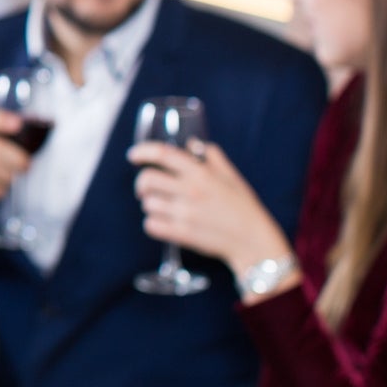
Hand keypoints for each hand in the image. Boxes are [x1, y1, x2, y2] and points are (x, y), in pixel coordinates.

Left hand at [130, 139, 292, 275]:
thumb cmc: (244, 208)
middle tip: (144, 188)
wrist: (254, 243)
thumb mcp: (232, 177)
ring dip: (150, 204)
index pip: (163, 154)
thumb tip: (193, 143)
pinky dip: (152, 224)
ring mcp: (185, 213)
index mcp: (202, 174)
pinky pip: (151, 225)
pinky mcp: (182, 234)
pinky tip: (162, 223)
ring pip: (147, 203)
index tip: (133, 155)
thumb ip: (212, 157)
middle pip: (147, 179)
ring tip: (162, 207)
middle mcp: (191, 191)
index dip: (143, 151)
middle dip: (141, 183)